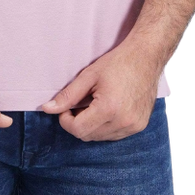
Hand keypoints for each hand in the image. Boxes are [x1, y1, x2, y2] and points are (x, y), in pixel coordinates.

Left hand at [39, 38, 160, 140]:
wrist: (147, 57)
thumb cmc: (118, 62)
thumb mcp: (89, 75)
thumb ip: (68, 95)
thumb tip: (47, 109)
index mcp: (109, 109)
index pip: (78, 130)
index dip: (66, 120)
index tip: (65, 108)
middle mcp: (123, 122)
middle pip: (88, 136)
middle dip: (78, 123)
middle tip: (79, 103)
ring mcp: (133, 126)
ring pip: (101, 138)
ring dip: (92, 125)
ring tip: (95, 103)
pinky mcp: (140, 126)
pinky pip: (115, 135)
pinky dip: (106, 126)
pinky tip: (108, 108)